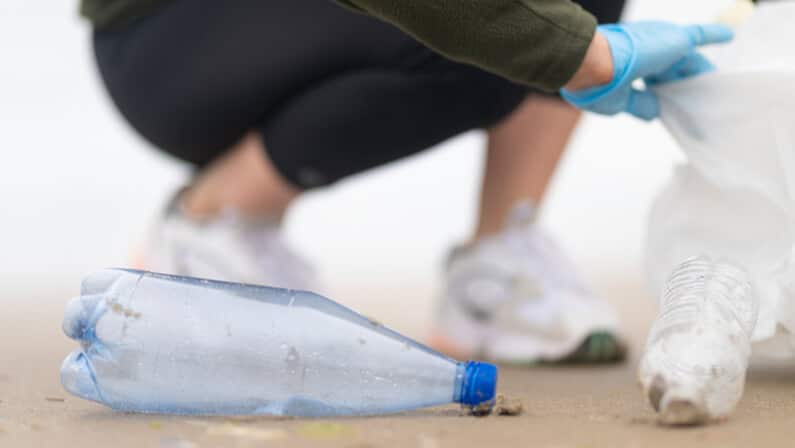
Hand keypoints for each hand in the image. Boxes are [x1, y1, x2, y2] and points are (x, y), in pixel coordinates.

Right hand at [561, 22, 733, 119]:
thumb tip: (656, 112)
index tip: (671, 105)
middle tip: (696, 101)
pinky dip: (714, 34)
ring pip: (686, 61)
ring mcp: (658, 44)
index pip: (652, 80)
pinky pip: (700, 35)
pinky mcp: (673, 40)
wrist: (591, 65)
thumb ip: (641, 104)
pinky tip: (729, 37)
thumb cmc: (594, 84)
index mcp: (628, 67)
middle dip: (682, 85)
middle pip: (671, 71)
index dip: (662, 93)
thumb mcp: (620, 102)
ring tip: (712, 87)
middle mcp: (643, 52)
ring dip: (697, 73)